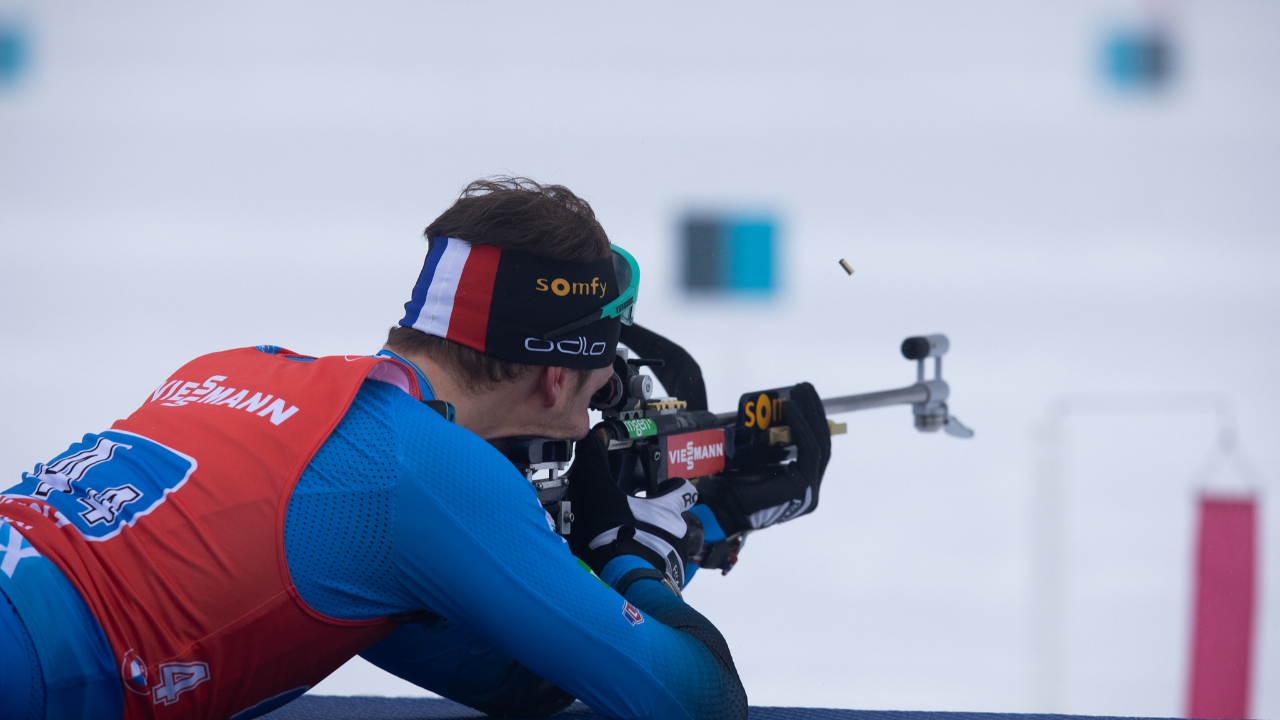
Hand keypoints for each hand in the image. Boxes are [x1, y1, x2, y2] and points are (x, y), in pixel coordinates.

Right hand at [567, 431, 702, 590]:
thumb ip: (595, 467)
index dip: (676, 486)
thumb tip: (589, 440)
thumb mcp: (601, 496)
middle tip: (637, 519)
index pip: (685, 491)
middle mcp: (679, 532)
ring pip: (672, 544)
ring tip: (631, 544)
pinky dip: (652, 565)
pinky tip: (632, 565)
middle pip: (677, 519)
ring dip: (656, 542)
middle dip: (660, 518)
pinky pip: (665, 568)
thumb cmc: (618, 538)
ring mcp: (677, 557)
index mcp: (668, 510)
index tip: (664, 487)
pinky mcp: (670, 578)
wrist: (625, 583)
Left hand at [696, 382, 831, 536]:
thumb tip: (772, 419)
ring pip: (818, 445)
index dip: (813, 421)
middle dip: (815, 412)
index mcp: (800, 486)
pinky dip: (800, 426)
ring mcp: (808, 490)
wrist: (718, 508)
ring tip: (799, 392)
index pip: (815, 449)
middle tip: (805, 387)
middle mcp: (809, 490)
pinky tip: (790, 409)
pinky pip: (807, 450)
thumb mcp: (755, 461)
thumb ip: (769, 448)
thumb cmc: (730, 488)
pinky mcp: (801, 486)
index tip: (805, 396)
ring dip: (809, 414)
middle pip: (822, 444)